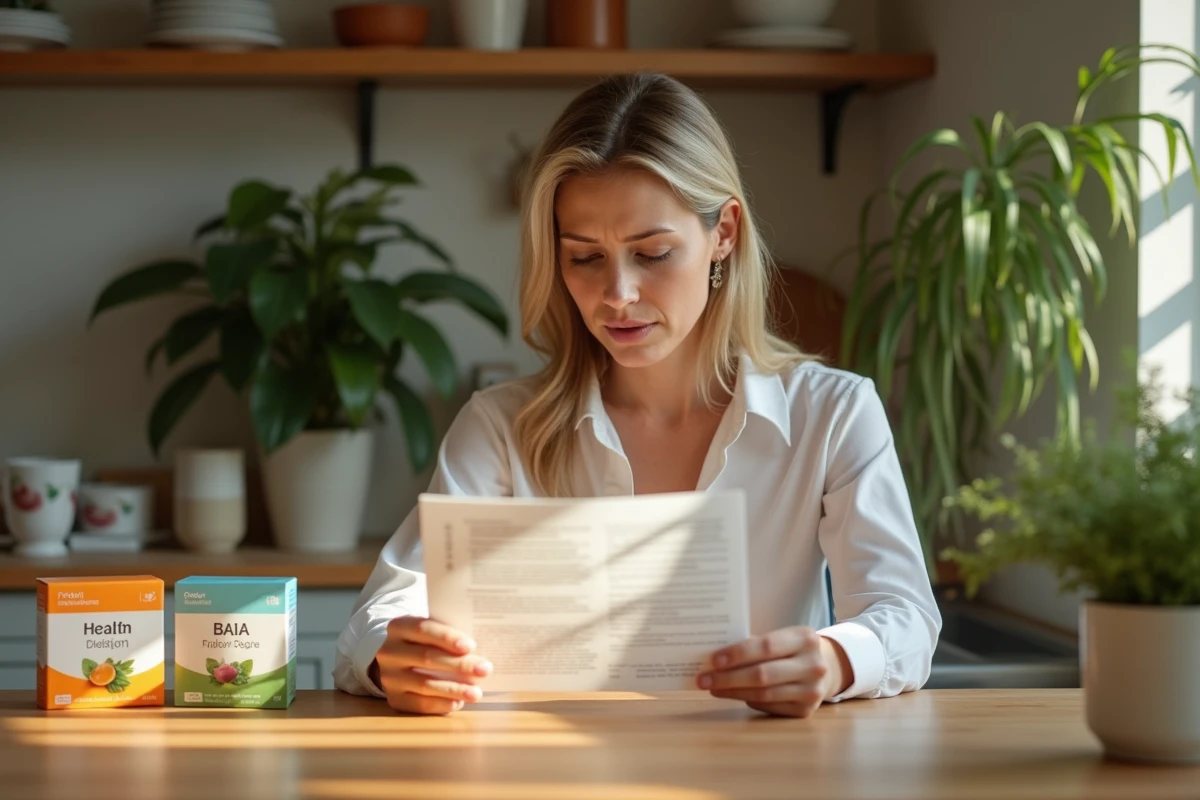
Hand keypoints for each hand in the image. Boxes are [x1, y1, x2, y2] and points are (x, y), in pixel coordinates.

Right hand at [370, 616, 492, 714]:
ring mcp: (389, 677)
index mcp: (398, 627)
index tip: (471, 646)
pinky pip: (420, 704)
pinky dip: (441, 704)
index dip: (447, 637)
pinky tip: (459, 702)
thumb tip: (481, 649)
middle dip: (459, 665)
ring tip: (477, 692)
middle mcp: (389, 651)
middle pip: (427, 657)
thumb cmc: (425, 641)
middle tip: (484, 669)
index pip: (423, 629)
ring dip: (454, 689)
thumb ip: (448, 634)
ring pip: (424, 684)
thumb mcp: (431, 630)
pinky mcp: (394, 698)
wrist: (397, 660)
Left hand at [696, 626, 851, 717]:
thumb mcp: (783, 638)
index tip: (713, 660)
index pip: (766, 646)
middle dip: (728, 678)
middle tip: (704, 680)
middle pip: (763, 674)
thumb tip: (716, 657)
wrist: (829, 667)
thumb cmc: (793, 649)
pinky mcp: (806, 711)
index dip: (738, 654)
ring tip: (712, 688)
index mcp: (805, 638)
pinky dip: (748, 701)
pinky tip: (733, 695)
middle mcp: (813, 665)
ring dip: (733, 692)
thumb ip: (757, 644)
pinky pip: (769, 706)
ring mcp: (812, 691)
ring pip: (764, 694)